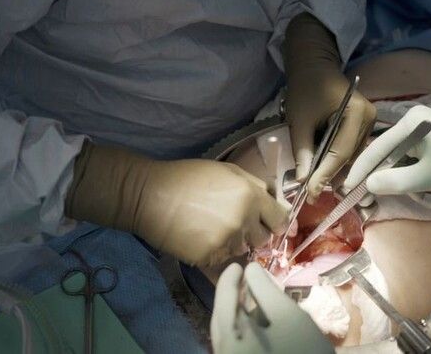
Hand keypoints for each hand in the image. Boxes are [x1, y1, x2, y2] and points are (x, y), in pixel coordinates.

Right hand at [65, 142, 287, 265]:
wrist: (150, 196)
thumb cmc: (188, 178)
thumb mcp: (227, 170)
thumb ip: (253, 185)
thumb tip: (271, 199)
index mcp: (250, 196)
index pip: (280, 219)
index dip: (275, 221)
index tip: (268, 223)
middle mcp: (243, 220)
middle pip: (264, 238)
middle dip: (253, 233)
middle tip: (235, 224)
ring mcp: (226, 241)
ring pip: (243, 250)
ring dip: (234, 243)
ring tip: (213, 229)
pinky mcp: (209, 257)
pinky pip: (223, 259)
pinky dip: (216, 252)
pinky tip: (200, 238)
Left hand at [211, 262, 333, 353]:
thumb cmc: (300, 351)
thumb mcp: (287, 314)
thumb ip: (265, 289)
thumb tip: (250, 270)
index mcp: (228, 338)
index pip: (223, 300)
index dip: (229, 279)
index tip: (238, 264)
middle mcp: (224, 351)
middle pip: (222, 318)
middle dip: (232, 296)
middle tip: (243, 278)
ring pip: (230, 332)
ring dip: (240, 312)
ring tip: (255, 297)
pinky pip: (237, 344)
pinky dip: (246, 329)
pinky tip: (261, 322)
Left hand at [284, 13, 375, 202]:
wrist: (314, 66)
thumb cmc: (305, 88)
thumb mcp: (299, 120)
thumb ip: (302, 150)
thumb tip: (303, 181)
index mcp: (356, 112)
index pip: (342, 152)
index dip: (326, 174)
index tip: (311, 193)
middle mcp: (369, 119)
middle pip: (351, 157)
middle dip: (332, 177)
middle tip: (314, 195)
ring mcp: (369, 123)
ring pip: (353, 157)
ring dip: (336, 172)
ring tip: (318, 187)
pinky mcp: (364, 126)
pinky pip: (352, 150)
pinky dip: (339, 162)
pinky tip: (326, 173)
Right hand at [345, 105, 430, 194]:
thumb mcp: (427, 176)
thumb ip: (395, 181)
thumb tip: (369, 184)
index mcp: (409, 122)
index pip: (376, 148)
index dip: (360, 170)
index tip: (346, 188)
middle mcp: (410, 121)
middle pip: (384, 151)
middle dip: (374, 175)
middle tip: (361, 197)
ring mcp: (419, 129)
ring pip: (396, 156)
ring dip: (390, 176)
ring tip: (380, 196)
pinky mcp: (428, 138)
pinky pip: (408, 156)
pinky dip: (404, 172)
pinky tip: (404, 186)